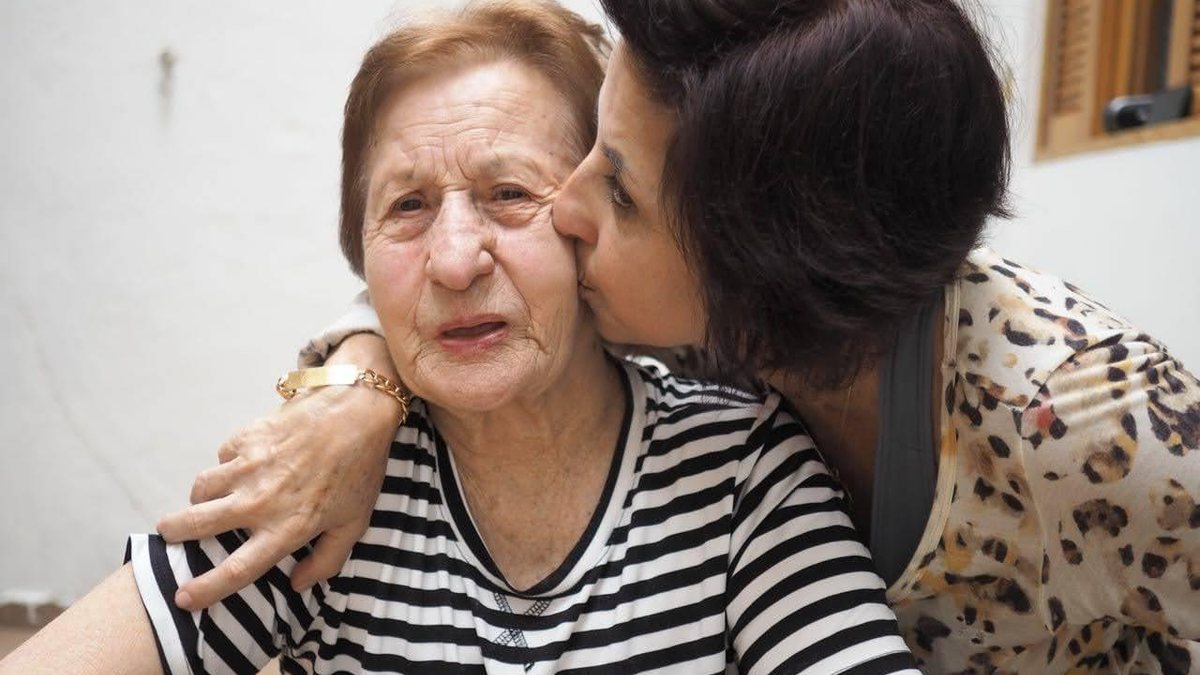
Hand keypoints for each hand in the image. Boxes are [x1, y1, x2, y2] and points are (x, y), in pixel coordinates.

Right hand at [157, 335, 400, 610]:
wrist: (356, 413)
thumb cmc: (360, 469)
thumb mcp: (355, 523)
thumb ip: (327, 559)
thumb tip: (297, 584)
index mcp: (286, 528)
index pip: (237, 570)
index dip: (205, 589)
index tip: (182, 598)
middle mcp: (260, 502)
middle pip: (197, 524)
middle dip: (174, 533)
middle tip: (168, 535)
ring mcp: (249, 468)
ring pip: (201, 488)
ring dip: (197, 497)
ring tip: (205, 499)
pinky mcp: (246, 438)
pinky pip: (222, 456)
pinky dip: (226, 463)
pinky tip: (243, 464)